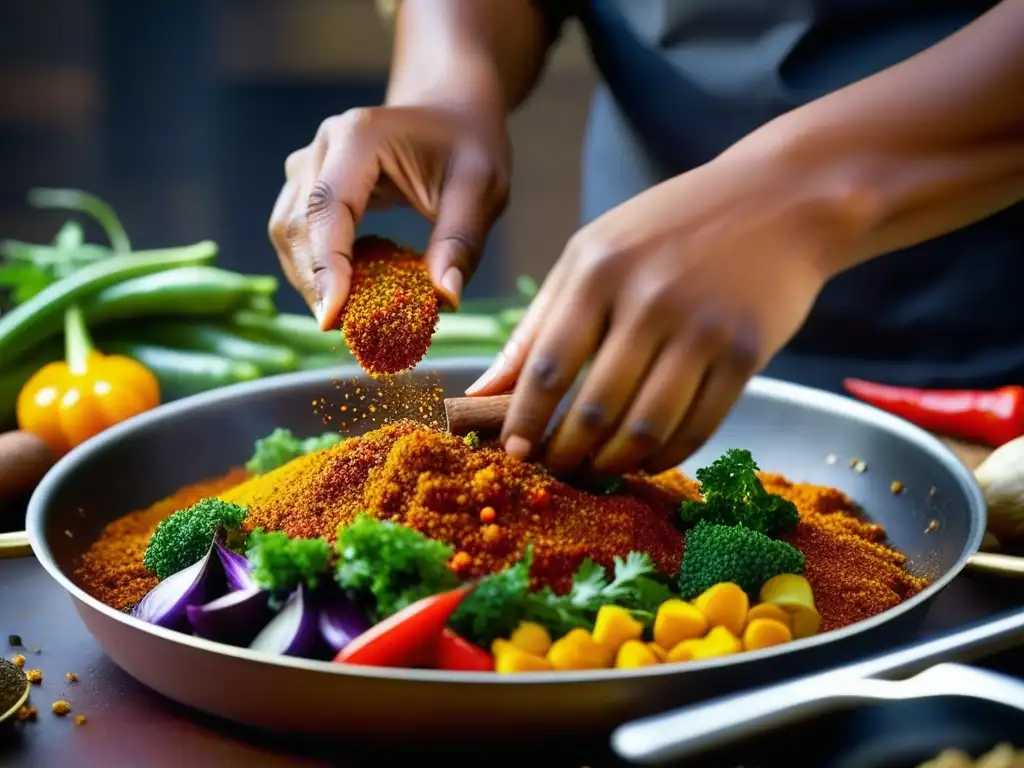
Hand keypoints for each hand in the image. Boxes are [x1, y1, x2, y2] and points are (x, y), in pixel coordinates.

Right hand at [268, 106, 509, 328]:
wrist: (450, 112)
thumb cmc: (469, 146)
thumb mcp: (481, 190)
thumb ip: (461, 241)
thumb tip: (445, 300)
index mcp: (360, 137)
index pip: (328, 209)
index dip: (326, 267)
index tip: (332, 320)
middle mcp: (322, 147)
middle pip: (296, 226)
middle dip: (317, 285)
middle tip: (352, 334)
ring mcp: (308, 165)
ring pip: (288, 235)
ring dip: (313, 283)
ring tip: (354, 320)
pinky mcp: (308, 187)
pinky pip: (299, 237)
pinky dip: (320, 272)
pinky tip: (353, 296)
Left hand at [468, 152, 839, 475]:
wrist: (780, 200)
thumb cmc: (670, 228)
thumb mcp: (592, 254)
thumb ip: (538, 322)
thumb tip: (486, 389)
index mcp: (598, 270)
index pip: (548, 366)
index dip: (525, 419)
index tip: (512, 451)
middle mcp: (649, 300)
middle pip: (595, 409)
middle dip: (567, 453)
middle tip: (557, 469)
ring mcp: (703, 329)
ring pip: (646, 429)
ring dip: (614, 463)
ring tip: (598, 468)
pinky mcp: (746, 354)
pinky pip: (698, 428)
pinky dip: (665, 455)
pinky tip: (647, 456)